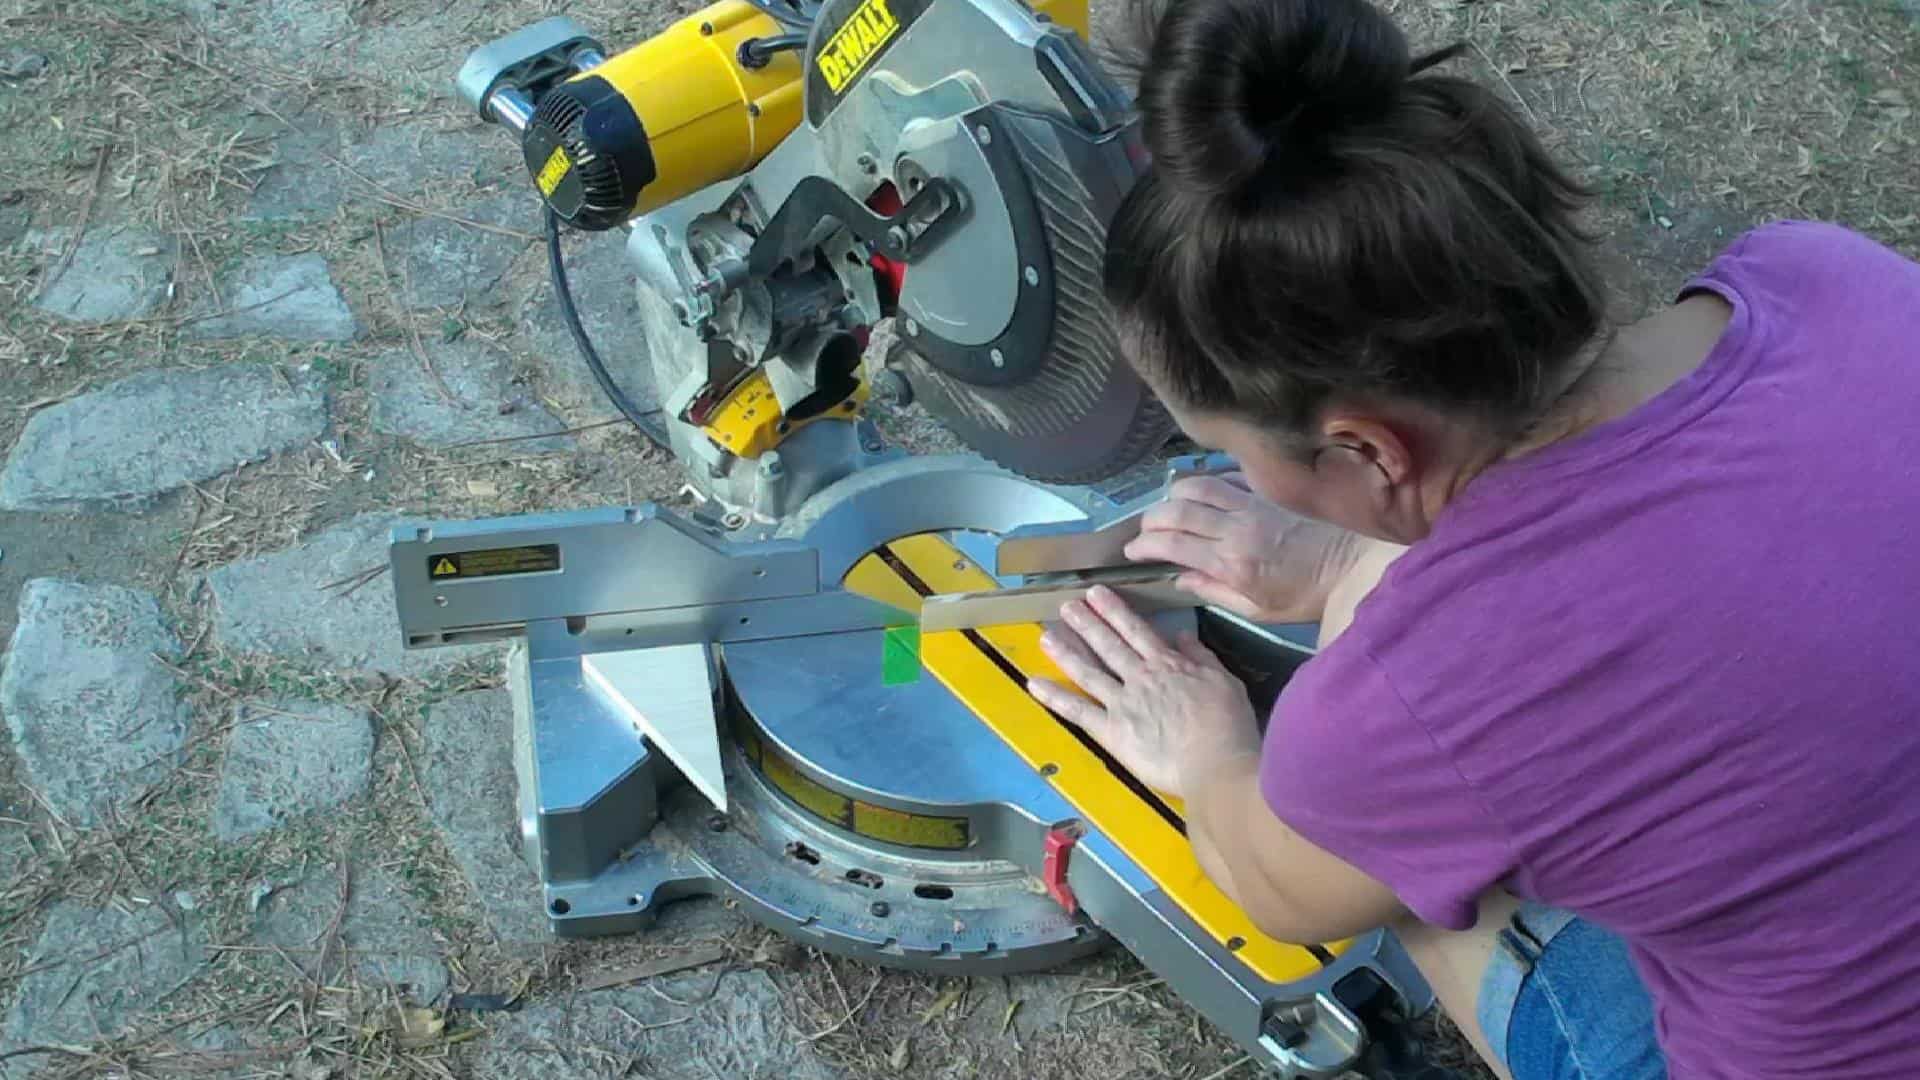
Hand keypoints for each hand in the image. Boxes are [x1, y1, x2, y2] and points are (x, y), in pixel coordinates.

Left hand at [1027, 586, 1259, 799]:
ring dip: (1066, 651)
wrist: (1216, 763)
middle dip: (1087, 622)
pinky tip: (1035, 684)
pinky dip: (1055, 697)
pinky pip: (1078, 711)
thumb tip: (1183, 637)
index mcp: (1168, 664)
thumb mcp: (1224, 681)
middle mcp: (1140, 677)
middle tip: (1067, 604)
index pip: (1136, 630)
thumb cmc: (1228, 726)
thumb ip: (1201, 657)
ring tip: (1047, 635)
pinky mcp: (1112, 731)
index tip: (1097, 593)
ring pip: (1088, 670)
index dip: (1115, 610)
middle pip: (1108, 644)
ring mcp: (1123, 703)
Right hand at [1123, 474, 1359, 623]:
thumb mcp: (1256, 610)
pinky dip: (1208, 481)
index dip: (1145, 545)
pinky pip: (1227, 476)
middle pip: (1176, 510)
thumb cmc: (1304, 597)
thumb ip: (1214, 592)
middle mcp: (1235, 528)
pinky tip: (1204, 493)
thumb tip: (1182, 579)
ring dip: (1174, 494)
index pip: (1172, 544)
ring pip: (1197, 485)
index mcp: (1230, 562)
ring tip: (1169, 508)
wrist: (1350, 568)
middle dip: (1151, 519)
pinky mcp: (1265, 493)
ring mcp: (1251, 505)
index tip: (1133, 551)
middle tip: (1145, 531)